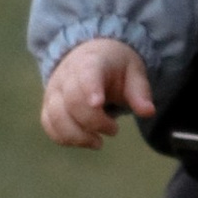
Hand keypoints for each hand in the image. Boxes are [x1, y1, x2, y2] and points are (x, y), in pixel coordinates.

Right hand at [41, 37, 155, 145]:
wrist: (89, 55)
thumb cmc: (115, 67)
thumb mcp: (133, 72)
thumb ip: (140, 92)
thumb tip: (148, 112)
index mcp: (91, 62)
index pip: (87, 74)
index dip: (90, 88)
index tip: (98, 104)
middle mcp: (67, 75)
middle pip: (72, 101)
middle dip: (94, 122)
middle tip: (114, 130)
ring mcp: (54, 90)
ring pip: (56, 116)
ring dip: (77, 136)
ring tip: (98, 142)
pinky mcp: (48, 105)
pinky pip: (48, 124)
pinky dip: (64, 138)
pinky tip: (84, 141)